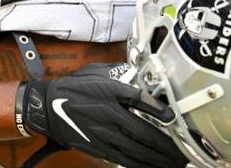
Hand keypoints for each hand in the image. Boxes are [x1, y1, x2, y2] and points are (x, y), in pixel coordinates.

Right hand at [19, 63, 187, 167]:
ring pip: (136, 151)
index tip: (174, 118)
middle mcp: (109, 117)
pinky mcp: (98, 148)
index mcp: (110, 94)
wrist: (47, 107)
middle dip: (166, 147)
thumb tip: (142, 77)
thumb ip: (121, 74)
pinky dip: (139, 165)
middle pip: (143, 134)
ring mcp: (104, 135)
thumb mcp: (97, 73)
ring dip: (157, 159)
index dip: (159, 111)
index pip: (140, 102)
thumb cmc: (74, 88)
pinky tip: (151, 167)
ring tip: (174, 163)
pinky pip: (123, 160)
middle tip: (182, 153)